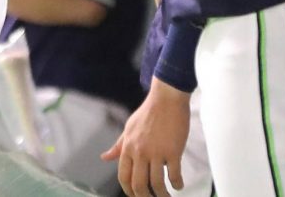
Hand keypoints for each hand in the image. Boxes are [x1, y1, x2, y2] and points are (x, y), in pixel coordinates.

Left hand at [102, 78, 190, 196]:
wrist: (167, 97)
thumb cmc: (149, 111)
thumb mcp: (129, 128)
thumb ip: (119, 145)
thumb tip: (104, 157)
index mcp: (128, 147)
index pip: (124, 177)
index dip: (129, 191)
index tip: (136, 195)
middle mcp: (140, 152)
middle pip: (139, 185)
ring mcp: (157, 152)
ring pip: (157, 183)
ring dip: (162, 195)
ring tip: (167, 196)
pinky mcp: (173, 151)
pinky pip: (174, 174)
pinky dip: (177, 184)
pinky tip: (179, 185)